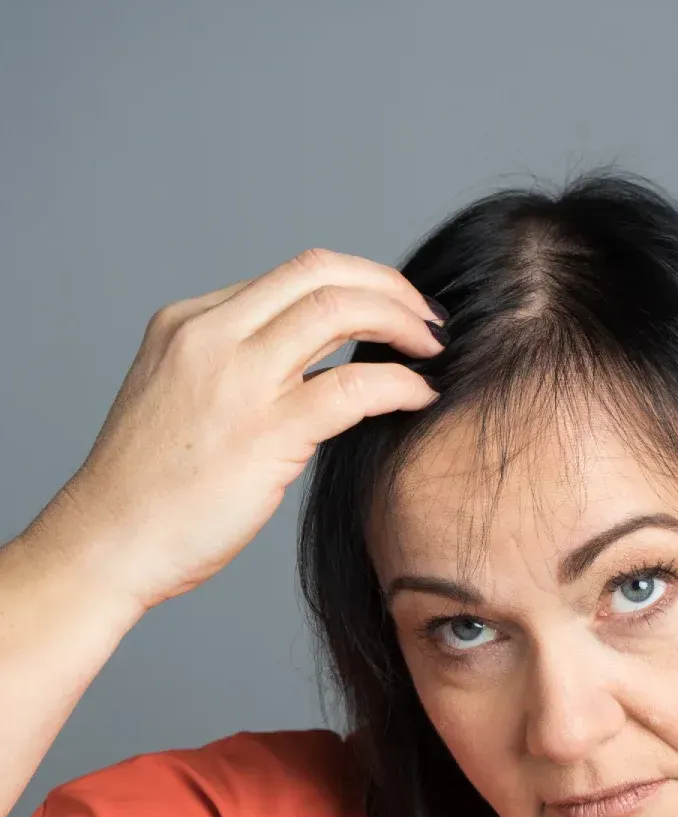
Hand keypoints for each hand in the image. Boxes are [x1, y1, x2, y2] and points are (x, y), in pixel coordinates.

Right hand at [41, 247, 444, 612]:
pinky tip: (420, 397)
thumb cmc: (148, 493)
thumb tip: (313, 374)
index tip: (392, 309)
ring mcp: (237, 380)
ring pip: (339, 310)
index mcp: (188, 323)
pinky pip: (353, 387)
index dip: (356, 283)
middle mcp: (210, 336)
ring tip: (432, 350)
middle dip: (389, 287)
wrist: (107, 543)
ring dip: (401, 322)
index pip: (290, 276)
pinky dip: (400, 383)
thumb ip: (237, 373)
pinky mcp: (265, 432)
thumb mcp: (182, 401)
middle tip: (428, 319)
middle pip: (320, 273)